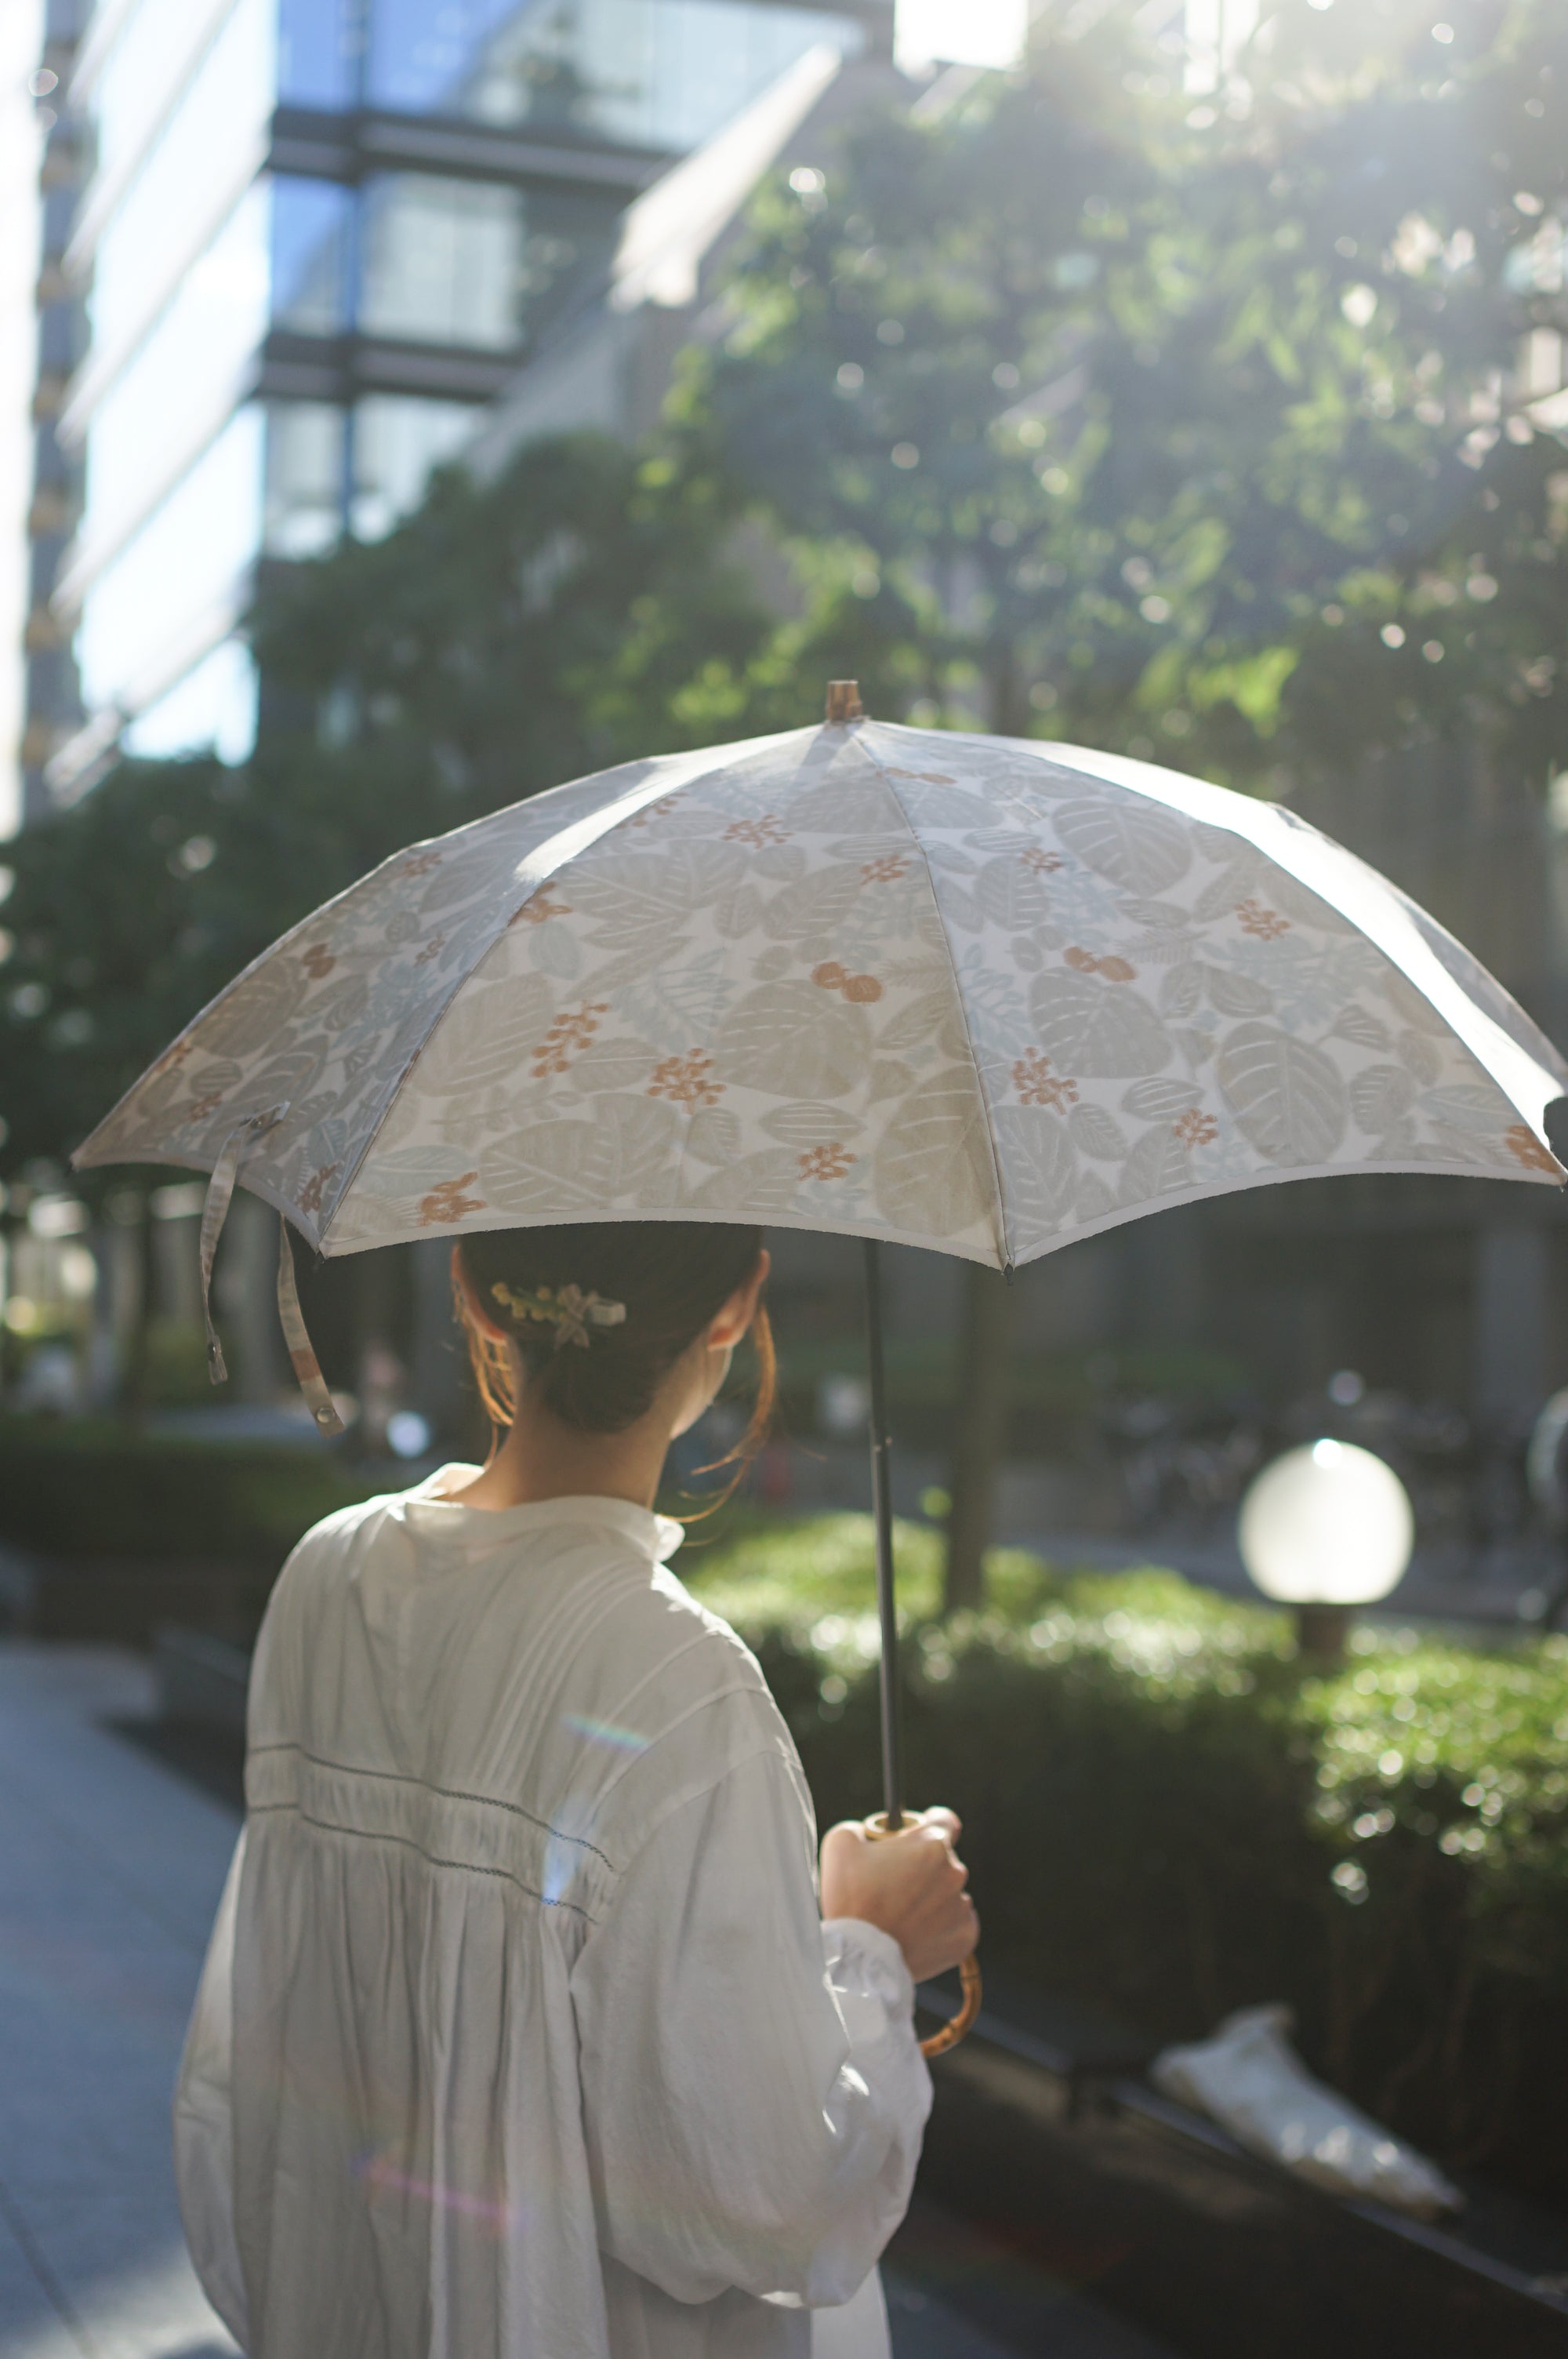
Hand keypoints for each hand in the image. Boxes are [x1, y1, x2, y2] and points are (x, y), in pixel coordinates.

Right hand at [819, 1807, 977, 1984]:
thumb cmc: (849, 1896)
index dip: (931, 1821)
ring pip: (947, 1893)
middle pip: (943, 1860)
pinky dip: (938, 1925)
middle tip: (892, 1882)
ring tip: (899, 1914)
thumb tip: (871, 1834)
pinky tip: (914, 1932)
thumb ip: (863, 1827)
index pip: (945, 1820)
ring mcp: (961, 1908)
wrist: (859, 1957)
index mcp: (932, 1846)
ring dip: (929, 1897)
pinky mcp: (964, 1938)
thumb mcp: (842, 1843)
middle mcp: (955, 1873)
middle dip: (921, 1865)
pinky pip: (955, 1923)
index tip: (919, 1831)